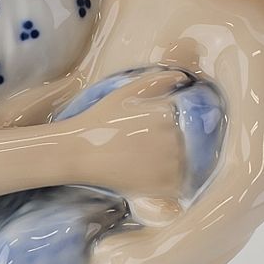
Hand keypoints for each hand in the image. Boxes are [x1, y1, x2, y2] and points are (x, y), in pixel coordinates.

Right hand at [66, 68, 189, 201]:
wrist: (79, 152)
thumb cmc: (101, 120)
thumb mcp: (126, 92)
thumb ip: (157, 81)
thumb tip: (184, 78)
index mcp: (167, 113)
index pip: (182, 120)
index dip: (162, 127)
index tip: (142, 131)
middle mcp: (173, 137)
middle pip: (183, 142)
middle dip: (165, 145)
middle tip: (137, 147)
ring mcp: (170, 163)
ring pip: (183, 162)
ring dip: (168, 164)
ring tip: (139, 161)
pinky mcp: (164, 185)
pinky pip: (177, 184)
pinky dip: (166, 183)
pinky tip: (144, 176)